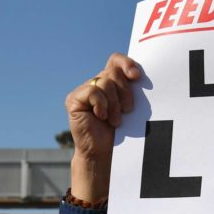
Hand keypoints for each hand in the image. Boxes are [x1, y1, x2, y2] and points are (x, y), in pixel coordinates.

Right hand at [64, 53, 139, 201]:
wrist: (104, 153)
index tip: (137, 77)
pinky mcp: (73, 99)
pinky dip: (101, 105)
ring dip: (114, 104)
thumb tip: (139, 75)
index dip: (127, 63)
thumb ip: (131, 88)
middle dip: (125, 92)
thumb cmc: (121, 132)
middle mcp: (95, 83)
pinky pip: (93, 91)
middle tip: (127, 111)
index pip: (116, 60)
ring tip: (115, 120)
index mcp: (110, 82)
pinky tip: (101, 117)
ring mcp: (83, 90)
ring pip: (105, 82)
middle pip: (113, 71)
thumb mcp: (130, 106)